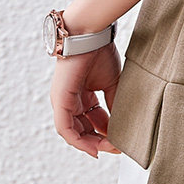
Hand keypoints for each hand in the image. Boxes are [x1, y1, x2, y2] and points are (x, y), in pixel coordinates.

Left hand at [49, 42, 122, 158]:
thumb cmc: (99, 52)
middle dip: (100, 141)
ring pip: (73, 133)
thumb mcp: (111, 83)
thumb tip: (123, 124)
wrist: (89, 35)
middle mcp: (69, 101)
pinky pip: (65, 129)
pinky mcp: (59, 101)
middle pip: (83, 129)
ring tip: (108, 148)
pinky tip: (93, 148)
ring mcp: (62, 102)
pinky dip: (78, 141)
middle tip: (116, 148)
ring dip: (91, 144)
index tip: (121, 141)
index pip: (93, 120)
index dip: (106, 132)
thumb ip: (114, 103)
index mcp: (81, 95)